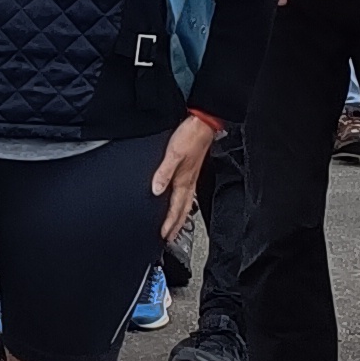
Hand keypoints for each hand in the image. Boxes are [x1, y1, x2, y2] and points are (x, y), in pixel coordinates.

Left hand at [150, 109, 219, 238]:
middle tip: (170, 237)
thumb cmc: (191, 135)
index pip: (176, 208)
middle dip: (176, 225)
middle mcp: (189, 181)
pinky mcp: (193, 169)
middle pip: (183, 209)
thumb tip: (155, 190)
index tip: (164, 236)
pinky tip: (182, 201)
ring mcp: (192, 176)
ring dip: (181, 216)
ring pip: (187, 202)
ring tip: (176, 225)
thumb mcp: (173, 153)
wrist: (204, 123)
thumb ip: (163, 173)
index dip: (169, 223)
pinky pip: (188, 192)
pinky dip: (184, 202)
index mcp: (184, 180)